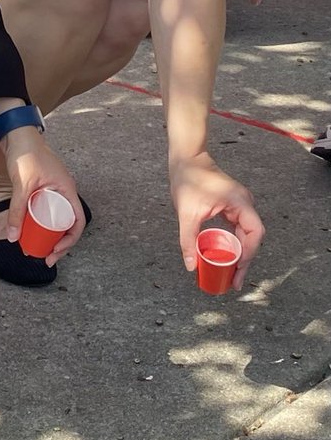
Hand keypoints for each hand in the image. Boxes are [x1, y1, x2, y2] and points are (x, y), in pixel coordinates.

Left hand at [0, 127, 84, 265]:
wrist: (16, 133)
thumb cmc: (26, 152)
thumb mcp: (22, 185)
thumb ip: (17, 211)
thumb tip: (13, 237)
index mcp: (67, 190)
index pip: (78, 221)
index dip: (70, 241)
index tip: (56, 252)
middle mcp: (63, 191)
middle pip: (67, 223)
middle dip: (59, 243)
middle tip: (45, 256)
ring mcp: (53, 190)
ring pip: (56, 218)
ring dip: (49, 234)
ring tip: (36, 246)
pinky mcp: (42, 188)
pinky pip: (46, 210)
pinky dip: (41, 222)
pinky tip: (30, 230)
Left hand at [170, 152, 264, 289]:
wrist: (186, 158)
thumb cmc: (188, 179)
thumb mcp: (187, 213)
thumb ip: (189, 239)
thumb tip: (191, 265)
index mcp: (240, 202)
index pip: (254, 234)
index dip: (249, 256)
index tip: (238, 273)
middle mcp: (245, 203)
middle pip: (252, 237)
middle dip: (245, 260)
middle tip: (234, 281)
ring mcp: (239, 203)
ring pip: (245, 233)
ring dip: (240, 252)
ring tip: (232, 273)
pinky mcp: (232, 205)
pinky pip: (237, 227)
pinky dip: (234, 242)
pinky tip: (227, 255)